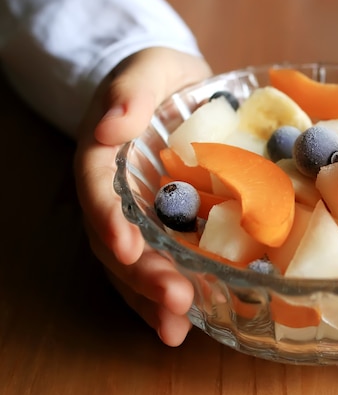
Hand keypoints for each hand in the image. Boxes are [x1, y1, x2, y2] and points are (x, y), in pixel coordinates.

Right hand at [74, 47, 211, 345]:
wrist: (174, 92)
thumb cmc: (160, 78)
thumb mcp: (149, 68)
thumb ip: (131, 89)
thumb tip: (113, 123)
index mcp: (103, 155)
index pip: (98, 191)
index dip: (110, 222)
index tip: (128, 249)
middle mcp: (113, 194)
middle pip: (115, 241)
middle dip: (141, 274)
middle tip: (175, 299)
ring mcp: (135, 216)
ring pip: (132, 265)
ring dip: (151, 298)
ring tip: (176, 326)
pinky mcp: (160, 229)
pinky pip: (156, 265)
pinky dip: (163, 296)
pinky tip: (182, 325)